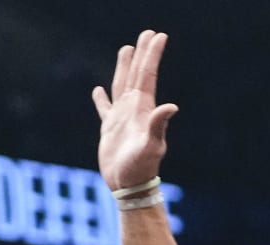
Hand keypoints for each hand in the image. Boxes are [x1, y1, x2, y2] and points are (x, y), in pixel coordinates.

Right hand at [92, 30, 179, 191]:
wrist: (129, 187)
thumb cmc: (141, 168)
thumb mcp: (151, 146)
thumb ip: (158, 125)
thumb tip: (171, 106)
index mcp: (143, 108)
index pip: (147, 75)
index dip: (152, 55)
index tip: (159, 35)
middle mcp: (133, 109)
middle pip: (137, 75)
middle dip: (142, 54)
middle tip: (147, 33)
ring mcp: (121, 119)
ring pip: (121, 85)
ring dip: (124, 67)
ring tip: (126, 49)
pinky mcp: (109, 130)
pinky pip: (104, 109)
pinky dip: (101, 99)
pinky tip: (98, 90)